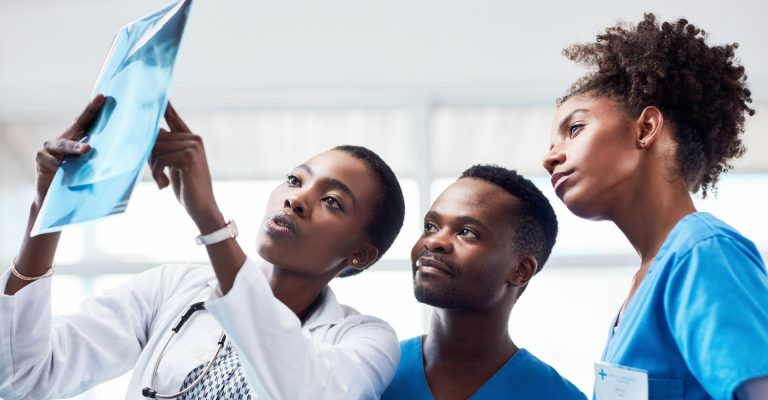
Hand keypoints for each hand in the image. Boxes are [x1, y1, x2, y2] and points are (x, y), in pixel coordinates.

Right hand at [34, 94, 104, 204]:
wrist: (53, 198)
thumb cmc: (75, 181)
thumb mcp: (90, 168)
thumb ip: (101, 158)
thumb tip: (126, 151)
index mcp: (77, 139)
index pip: (88, 121)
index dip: (96, 108)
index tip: (105, 96)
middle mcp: (64, 139)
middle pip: (78, 123)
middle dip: (90, 110)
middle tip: (100, 99)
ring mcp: (50, 148)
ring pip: (64, 144)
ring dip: (76, 146)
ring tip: (87, 149)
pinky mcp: (41, 160)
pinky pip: (49, 160)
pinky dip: (56, 164)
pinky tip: (59, 168)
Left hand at [150, 102, 222, 229]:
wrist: (201, 206)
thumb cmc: (186, 187)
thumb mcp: (173, 164)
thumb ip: (164, 148)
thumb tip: (146, 134)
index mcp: (191, 138)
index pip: (173, 117)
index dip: (164, 105)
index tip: (156, 90)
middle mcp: (193, 138)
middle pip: (156, 137)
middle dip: (151, 158)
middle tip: (158, 175)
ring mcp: (193, 146)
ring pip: (156, 149)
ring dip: (154, 168)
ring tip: (161, 182)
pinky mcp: (189, 157)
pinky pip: (161, 159)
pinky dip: (158, 174)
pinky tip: (164, 185)